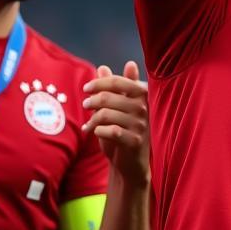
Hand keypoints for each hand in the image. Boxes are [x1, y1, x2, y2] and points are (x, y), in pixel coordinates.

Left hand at [83, 61, 148, 187]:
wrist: (130, 162)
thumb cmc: (123, 130)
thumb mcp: (117, 107)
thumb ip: (112, 88)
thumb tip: (103, 67)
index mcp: (143, 94)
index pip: (118, 81)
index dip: (99, 83)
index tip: (86, 88)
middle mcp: (145, 107)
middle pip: (109, 97)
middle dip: (92, 101)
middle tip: (86, 105)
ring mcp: (141, 124)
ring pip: (107, 114)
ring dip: (92, 119)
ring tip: (88, 124)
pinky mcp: (136, 141)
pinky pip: (111, 131)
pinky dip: (98, 130)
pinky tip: (94, 132)